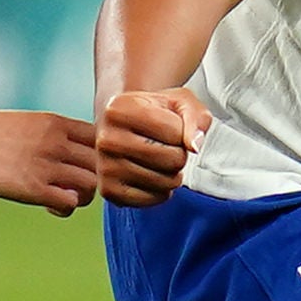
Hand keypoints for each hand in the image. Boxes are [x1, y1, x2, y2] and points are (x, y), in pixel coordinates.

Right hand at [0, 109, 100, 214]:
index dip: (97, 156)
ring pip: (93, 186)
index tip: (80, 166)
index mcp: (56, 122)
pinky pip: (71, 203)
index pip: (102, 138)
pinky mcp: (33, 188)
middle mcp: (57, 141)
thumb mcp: (24, 123)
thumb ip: (50, 136)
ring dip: (83, 196)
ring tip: (62, 197)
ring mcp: (47, 165)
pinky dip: (65, 208)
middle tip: (75, 186)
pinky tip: (48, 206)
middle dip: (95, 178)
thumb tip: (65, 154)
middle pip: (103, 163)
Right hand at [96, 86, 209, 207]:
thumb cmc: (154, 113)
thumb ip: (195, 117)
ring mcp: (105, 167)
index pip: (175, 133)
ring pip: (165, 182)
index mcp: (119, 109)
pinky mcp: (108, 191)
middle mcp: (106, 138)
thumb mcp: (179, 102)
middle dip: (179, 155)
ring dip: (172, 174)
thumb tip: (194, 146)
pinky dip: (161, 191)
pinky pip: (152, 199)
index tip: (170, 127)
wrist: (123, 127)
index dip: (183, 132)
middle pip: (171, 159)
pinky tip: (152, 176)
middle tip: (167, 147)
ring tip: (160, 161)